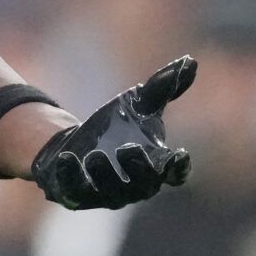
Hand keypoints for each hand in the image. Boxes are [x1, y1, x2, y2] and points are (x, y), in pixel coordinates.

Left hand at [32, 56, 194, 209]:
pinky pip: (74, 192)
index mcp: (156, 167)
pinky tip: (66, 158)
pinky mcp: (76, 195)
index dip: (179, 168)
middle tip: (127, 149)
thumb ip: (164, 87)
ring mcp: (105, 194)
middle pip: (144, 185)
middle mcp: (135, 185)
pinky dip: (70, 177)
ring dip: (103, 175)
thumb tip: (190, 61)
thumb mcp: (140, 104)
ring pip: (110, 193)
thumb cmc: (117, 128)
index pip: (175, 174)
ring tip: (94, 155)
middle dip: (137, 169)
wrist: (76, 145)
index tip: (179, 154)